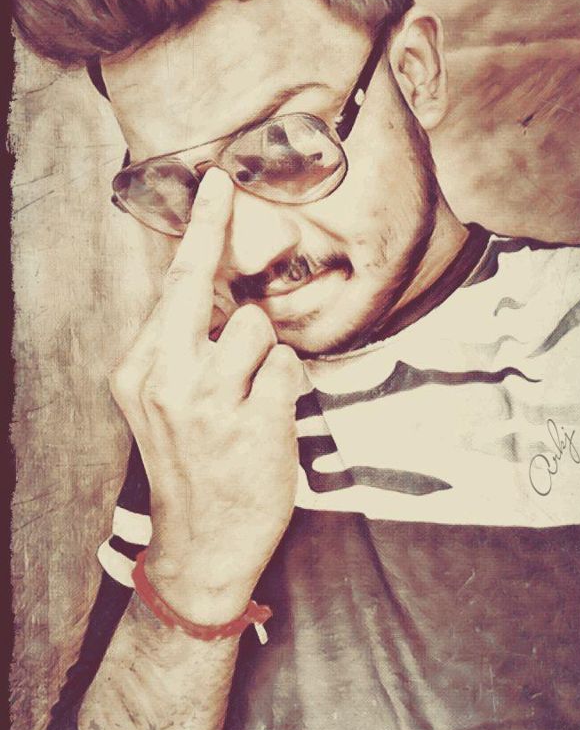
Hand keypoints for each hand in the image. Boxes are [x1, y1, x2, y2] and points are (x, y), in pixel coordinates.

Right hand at [109, 169, 303, 623]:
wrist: (202, 546)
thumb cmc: (190, 466)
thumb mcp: (163, 405)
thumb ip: (183, 348)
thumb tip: (222, 290)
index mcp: (139, 371)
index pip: (172, 286)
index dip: (200, 230)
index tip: (214, 183)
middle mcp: (166, 379)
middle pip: (204, 284)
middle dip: (220, 231)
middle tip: (226, 187)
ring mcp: (209, 402)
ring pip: (257, 327)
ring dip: (266, 353)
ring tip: (252, 394)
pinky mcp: (253, 423)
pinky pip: (288, 368)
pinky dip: (287, 386)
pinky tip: (269, 420)